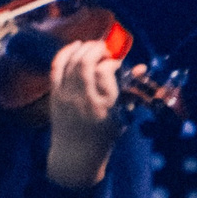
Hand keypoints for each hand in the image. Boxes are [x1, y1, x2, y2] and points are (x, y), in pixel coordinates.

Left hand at [44, 37, 126, 188]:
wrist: (76, 152)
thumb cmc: (104, 134)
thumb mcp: (123, 115)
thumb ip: (131, 91)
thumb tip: (142, 67)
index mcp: (104, 105)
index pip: (105, 72)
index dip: (111, 61)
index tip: (116, 61)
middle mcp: (84, 98)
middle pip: (85, 63)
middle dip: (95, 49)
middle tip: (104, 47)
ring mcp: (66, 95)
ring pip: (71, 62)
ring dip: (82, 48)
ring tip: (92, 45)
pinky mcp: (54, 94)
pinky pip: (56, 67)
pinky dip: (65, 53)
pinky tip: (74, 46)